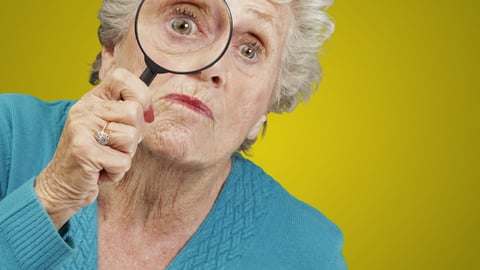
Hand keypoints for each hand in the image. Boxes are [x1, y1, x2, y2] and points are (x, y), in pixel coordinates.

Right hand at [35, 68, 152, 228]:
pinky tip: (100, 171)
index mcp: (92, 100)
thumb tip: (149, 111)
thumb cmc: (92, 156)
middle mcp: (85, 109)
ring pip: (131, 137)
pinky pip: (122, 162)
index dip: (141, 94)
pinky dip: (116, 173)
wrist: (61, 185)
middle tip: (117, 146)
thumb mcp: (106, 127)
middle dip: (135, 135)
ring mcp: (82, 129)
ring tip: (107, 158)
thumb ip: (124, 114)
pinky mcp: (83, 152)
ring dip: (125, 156)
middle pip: (134, 111)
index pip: (121, 78)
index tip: (144, 114)